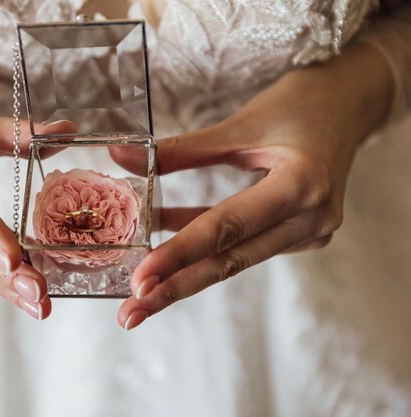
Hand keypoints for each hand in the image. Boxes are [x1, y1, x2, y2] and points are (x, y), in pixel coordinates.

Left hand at [116, 42, 394, 329]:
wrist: (350, 104)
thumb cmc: (298, 105)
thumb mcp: (238, 124)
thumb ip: (179, 149)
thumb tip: (121, 156)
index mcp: (300, 186)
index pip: (226, 228)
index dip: (178, 254)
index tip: (140, 280)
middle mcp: (310, 219)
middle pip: (230, 261)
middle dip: (176, 288)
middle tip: (133, 313)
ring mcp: (310, 232)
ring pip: (236, 259)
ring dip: (187, 274)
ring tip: (143, 294)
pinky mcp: (302, 234)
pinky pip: (247, 247)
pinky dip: (209, 250)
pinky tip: (170, 254)